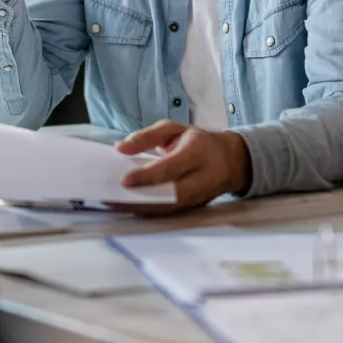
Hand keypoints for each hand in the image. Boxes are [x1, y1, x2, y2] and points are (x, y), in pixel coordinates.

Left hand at [116, 121, 249, 212]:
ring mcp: (197, 198)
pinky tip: (126, 207)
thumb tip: (120, 148)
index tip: (124, 180)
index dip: (147, 176)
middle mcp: (199, 180)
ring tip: (113, 205)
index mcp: (196, 154)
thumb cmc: (198, 142)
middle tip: (112, 198)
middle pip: (169, 195)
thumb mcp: (175, 129)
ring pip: (167, 209)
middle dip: (139, 199)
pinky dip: (146, 212)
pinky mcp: (191, 209)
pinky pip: (167, 213)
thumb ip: (147, 136)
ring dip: (139, 209)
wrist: (231, 162)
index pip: (170, 168)